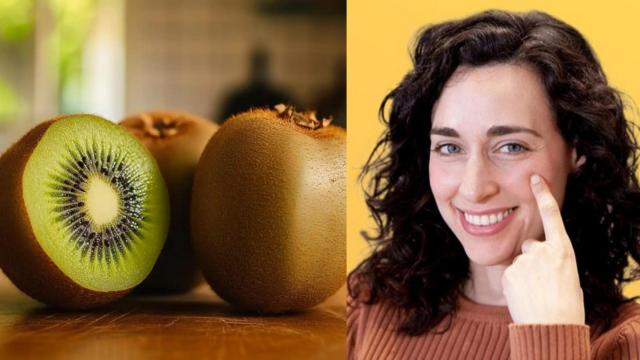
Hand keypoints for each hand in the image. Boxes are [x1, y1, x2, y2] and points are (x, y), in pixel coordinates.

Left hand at [501, 174, 584, 324]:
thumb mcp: (568, 276)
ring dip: (523, 273)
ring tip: (535, 293)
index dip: (543, 195)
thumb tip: (542, 259)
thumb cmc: (566, 307)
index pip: (552, 215)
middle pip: (529, 245)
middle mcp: (543, 250)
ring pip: (519, 261)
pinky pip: (509, 274)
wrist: (551, 327)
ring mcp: (524, 260)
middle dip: (532, 259)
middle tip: (542, 281)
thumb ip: (553, 261)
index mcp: (564, 250)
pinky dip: (514, 284)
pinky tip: (524, 296)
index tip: (536, 179)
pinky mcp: (509, 272)